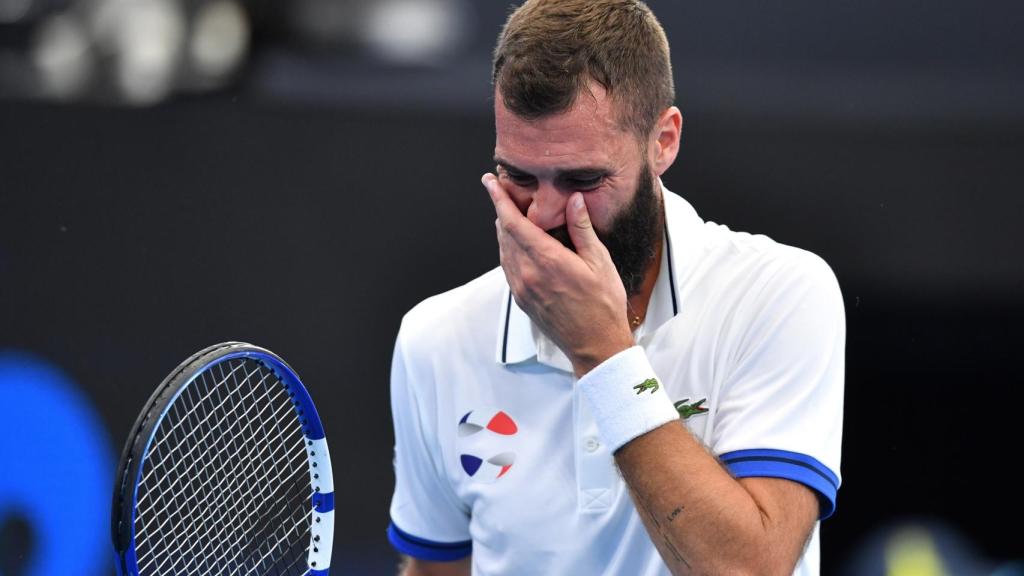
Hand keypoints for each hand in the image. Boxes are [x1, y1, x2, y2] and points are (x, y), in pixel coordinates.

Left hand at [482, 173, 634, 376]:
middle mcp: (527, 274)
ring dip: (504, 229)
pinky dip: (508, 248)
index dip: (499, 199)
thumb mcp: (599, 262)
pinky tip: (518, 242)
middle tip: (502, 190)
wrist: (595, 345)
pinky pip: (507, 267)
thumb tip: (573, 199)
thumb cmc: (603, 304)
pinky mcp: (521, 299)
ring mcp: (521, 288)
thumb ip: (581, 229)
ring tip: (509, 212)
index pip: (512, 222)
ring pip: (503, 250)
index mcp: (546, 260)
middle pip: (504, 233)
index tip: (490, 182)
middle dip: (501, 209)